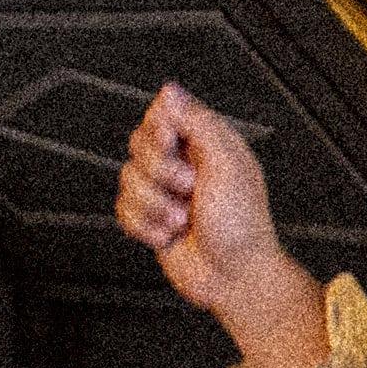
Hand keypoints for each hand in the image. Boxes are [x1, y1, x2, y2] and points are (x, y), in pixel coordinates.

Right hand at [115, 82, 273, 301]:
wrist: (235, 277)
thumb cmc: (243, 224)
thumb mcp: (228, 164)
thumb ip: (197, 122)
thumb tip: (170, 90)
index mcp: (205, 143)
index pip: (162, 114)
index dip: (159, 130)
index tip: (172, 145)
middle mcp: (183, 163)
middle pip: (138, 145)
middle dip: (160, 172)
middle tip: (189, 188)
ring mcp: (165, 192)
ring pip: (128, 179)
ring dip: (156, 205)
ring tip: (184, 220)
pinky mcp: (150, 219)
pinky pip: (123, 211)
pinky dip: (145, 227)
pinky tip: (170, 235)